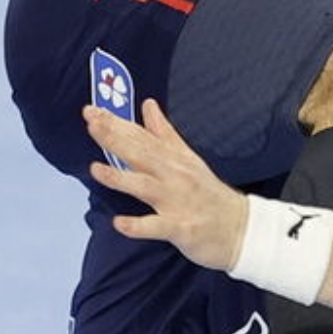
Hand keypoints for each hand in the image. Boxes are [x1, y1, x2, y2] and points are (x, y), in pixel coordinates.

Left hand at [84, 100, 248, 271]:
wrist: (241, 227)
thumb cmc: (209, 194)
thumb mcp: (188, 157)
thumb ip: (164, 132)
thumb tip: (148, 106)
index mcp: (174, 158)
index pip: (141, 136)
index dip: (116, 123)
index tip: (93, 111)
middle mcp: (174, 176)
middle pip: (141, 154)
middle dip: (114, 138)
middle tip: (91, 124)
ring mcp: (178, 202)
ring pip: (145, 187)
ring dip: (121, 178)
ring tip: (95, 169)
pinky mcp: (181, 227)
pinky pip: (157, 227)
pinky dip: (138, 226)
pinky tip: (120, 223)